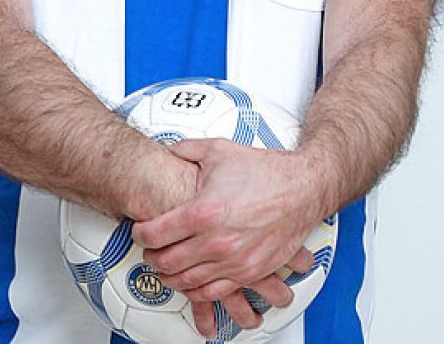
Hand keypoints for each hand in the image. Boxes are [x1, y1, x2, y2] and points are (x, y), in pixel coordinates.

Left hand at [133, 139, 325, 321]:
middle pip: (165, 261)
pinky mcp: (249, 272)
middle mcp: (216, 240)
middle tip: (150, 250)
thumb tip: (169, 152)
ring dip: (169, 276)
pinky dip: (195, 290)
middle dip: (150, 257)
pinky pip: (213, 292)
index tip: (139, 231)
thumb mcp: (219, 151)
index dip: (140, 234)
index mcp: (203, 211)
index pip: (154, 234)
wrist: (303, 188)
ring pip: (186, 281)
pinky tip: (190, 282)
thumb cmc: (265, 171)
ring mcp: (233, 260)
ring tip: (166, 266)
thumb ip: (185, 150)